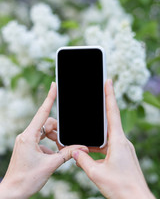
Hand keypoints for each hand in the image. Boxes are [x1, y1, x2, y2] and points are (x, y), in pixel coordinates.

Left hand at [0, 82, 87, 198]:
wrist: (13, 192)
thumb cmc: (26, 179)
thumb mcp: (50, 165)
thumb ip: (67, 154)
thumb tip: (81, 147)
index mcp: (29, 136)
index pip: (42, 113)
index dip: (49, 98)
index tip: (53, 85)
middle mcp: (26, 136)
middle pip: (47, 125)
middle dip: (57, 131)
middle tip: (64, 143)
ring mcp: (26, 141)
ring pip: (45, 132)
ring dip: (54, 139)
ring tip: (59, 151)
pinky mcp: (27, 146)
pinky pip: (41, 140)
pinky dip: (49, 145)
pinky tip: (52, 156)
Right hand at [72, 79, 155, 198]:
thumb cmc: (121, 188)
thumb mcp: (97, 173)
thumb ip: (83, 160)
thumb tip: (75, 150)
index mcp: (118, 141)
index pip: (112, 112)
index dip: (110, 95)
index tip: (108, 81)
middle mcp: (122, 141)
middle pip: (110, 120)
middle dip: (102, 109)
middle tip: (96, 96)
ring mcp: (123, 148)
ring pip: (108, 134)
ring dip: (98, 133)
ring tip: (88, 134)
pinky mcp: (122, 155)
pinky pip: (109, 144)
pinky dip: (100, 144)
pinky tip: (92, 151)